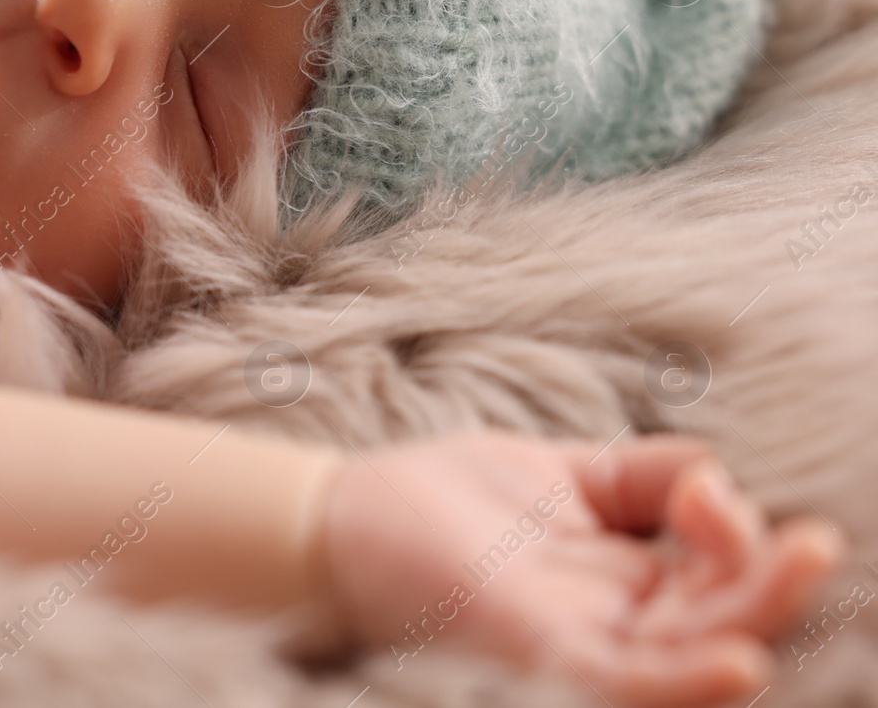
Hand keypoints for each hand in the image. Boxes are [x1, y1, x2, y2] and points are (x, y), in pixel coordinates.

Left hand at [319, 431, 843, 707]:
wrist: (341, 518)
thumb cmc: (445, 500)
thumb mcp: (563, 473)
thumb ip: (646, 473)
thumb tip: (720, 476)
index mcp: (628, 581)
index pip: (719, 575)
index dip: (737, 530)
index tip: (704, 487)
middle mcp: (612, 624)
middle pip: (720, 621)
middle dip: (773, 583)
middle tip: (814, 543)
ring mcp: (573, 645)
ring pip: (685, 659)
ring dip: (748, 624)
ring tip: (799, 568)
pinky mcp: (531, 653)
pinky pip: (618, 682)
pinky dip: (677, 681)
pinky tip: (734, 663)